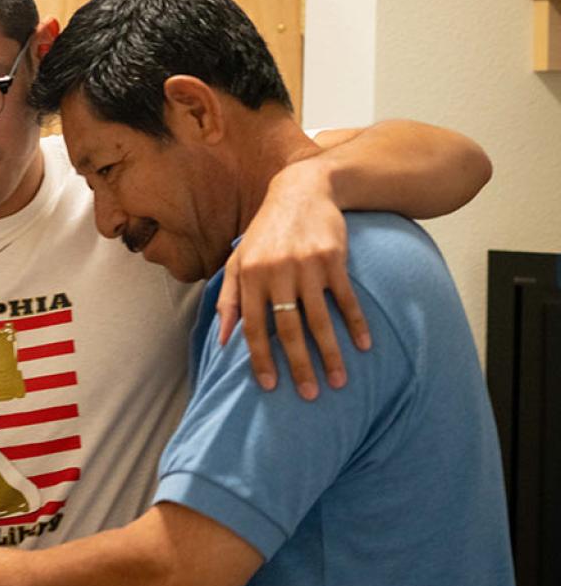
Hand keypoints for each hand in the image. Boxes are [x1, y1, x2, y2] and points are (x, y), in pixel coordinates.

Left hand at [217, 161, 370, 399]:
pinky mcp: (333, 259)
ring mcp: (306, 266)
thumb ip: (227, 299)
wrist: (301, 191)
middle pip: (288, 329)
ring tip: (339, 380)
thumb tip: (222, 340)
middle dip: (299, 365)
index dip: (261, 359)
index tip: (271, 387)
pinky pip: (346, 298)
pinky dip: (355, 324)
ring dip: (331, 354)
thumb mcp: (238, 261)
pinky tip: (363, 346)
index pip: (254, 328)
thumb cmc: (265, 233)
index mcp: (249, 277)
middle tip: (310, 395)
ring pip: (319, 319)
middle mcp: (276, 273)